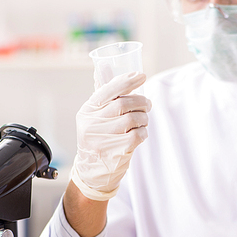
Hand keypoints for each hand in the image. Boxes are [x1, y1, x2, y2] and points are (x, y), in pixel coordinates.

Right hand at [71, 71, 151, 200]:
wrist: (92, 171)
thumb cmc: (97, 137)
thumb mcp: (93, 116)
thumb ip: (102, 94)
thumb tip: (104, 65)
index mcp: (87, 110)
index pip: (108, 89)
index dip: (127, 81)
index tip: (142, 75)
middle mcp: (92, 123)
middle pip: (124, 103)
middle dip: (142, 101)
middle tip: (148, 104)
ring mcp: (103, 138)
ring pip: (133, 118)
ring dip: (144, 118)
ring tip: (143, 120)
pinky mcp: (115, 151)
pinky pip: (138, 135)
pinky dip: (143, 132)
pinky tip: (140, 133)